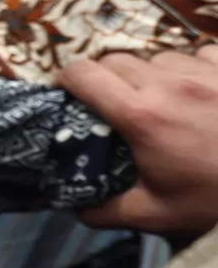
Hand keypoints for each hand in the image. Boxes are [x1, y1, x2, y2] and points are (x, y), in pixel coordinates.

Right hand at [69, 47, 217, 237]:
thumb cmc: (216, 201)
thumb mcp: (158, 215)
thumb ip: (108, 210)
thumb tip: (76, 208)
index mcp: (141, 116)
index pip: (84, 74)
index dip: (65, 78)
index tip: (64, 92)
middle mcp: (169, 84)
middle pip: (116, 59)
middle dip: (106, 77)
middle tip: (113, 102)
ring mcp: (206, 71)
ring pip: (158, 56)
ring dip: (151, 74)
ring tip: (164, 99)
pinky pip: (201, 53)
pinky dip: (193, 67)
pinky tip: (202, 90)